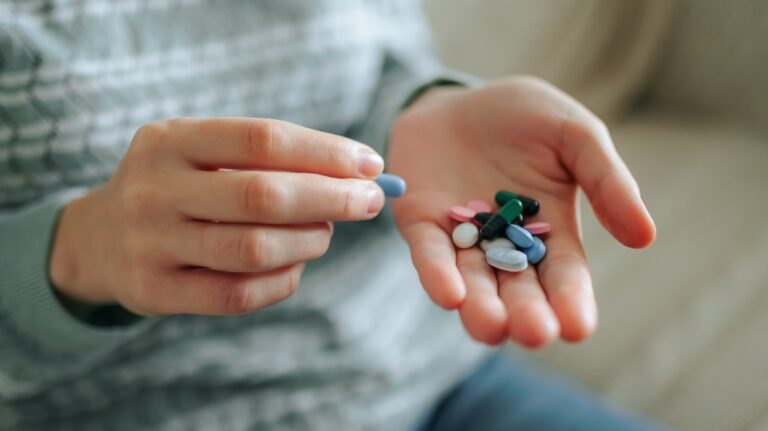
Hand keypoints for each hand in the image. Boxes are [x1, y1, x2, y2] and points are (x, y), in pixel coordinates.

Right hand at [50, 118, 384, 314]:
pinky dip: (281, 282)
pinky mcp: (155, 291)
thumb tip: (358, 173)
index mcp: (171, 139)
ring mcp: (151, 242)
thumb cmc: (178, 187)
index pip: (263, 139)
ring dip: (309, 242)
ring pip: (253, 249)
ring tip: (325, 234)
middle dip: (331, 198)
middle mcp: (155, 188)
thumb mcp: (202, 153)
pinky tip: (296, 268)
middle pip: (262, 196)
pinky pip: (236, 294)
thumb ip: (268, 158)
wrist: (98, 239)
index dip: (325, 152)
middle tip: (369, 201)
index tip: (369, 164)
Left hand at [388, 76, 655, 347]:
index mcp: (551, 230)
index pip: (565, 273)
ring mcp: (461, 238)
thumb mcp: (576, 135)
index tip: (578, 327)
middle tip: (535, 333)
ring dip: (480, 307)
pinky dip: (437, 274)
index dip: (571, 300)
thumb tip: (645, 237)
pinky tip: (448, 294)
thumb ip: (607, 180)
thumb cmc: (525, 116)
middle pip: (518, 288)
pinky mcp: (422, 225)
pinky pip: (430, 253)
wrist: (461, 98)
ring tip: (490, 326)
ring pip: (473, 281)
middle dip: (526, 313)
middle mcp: (505, 245)